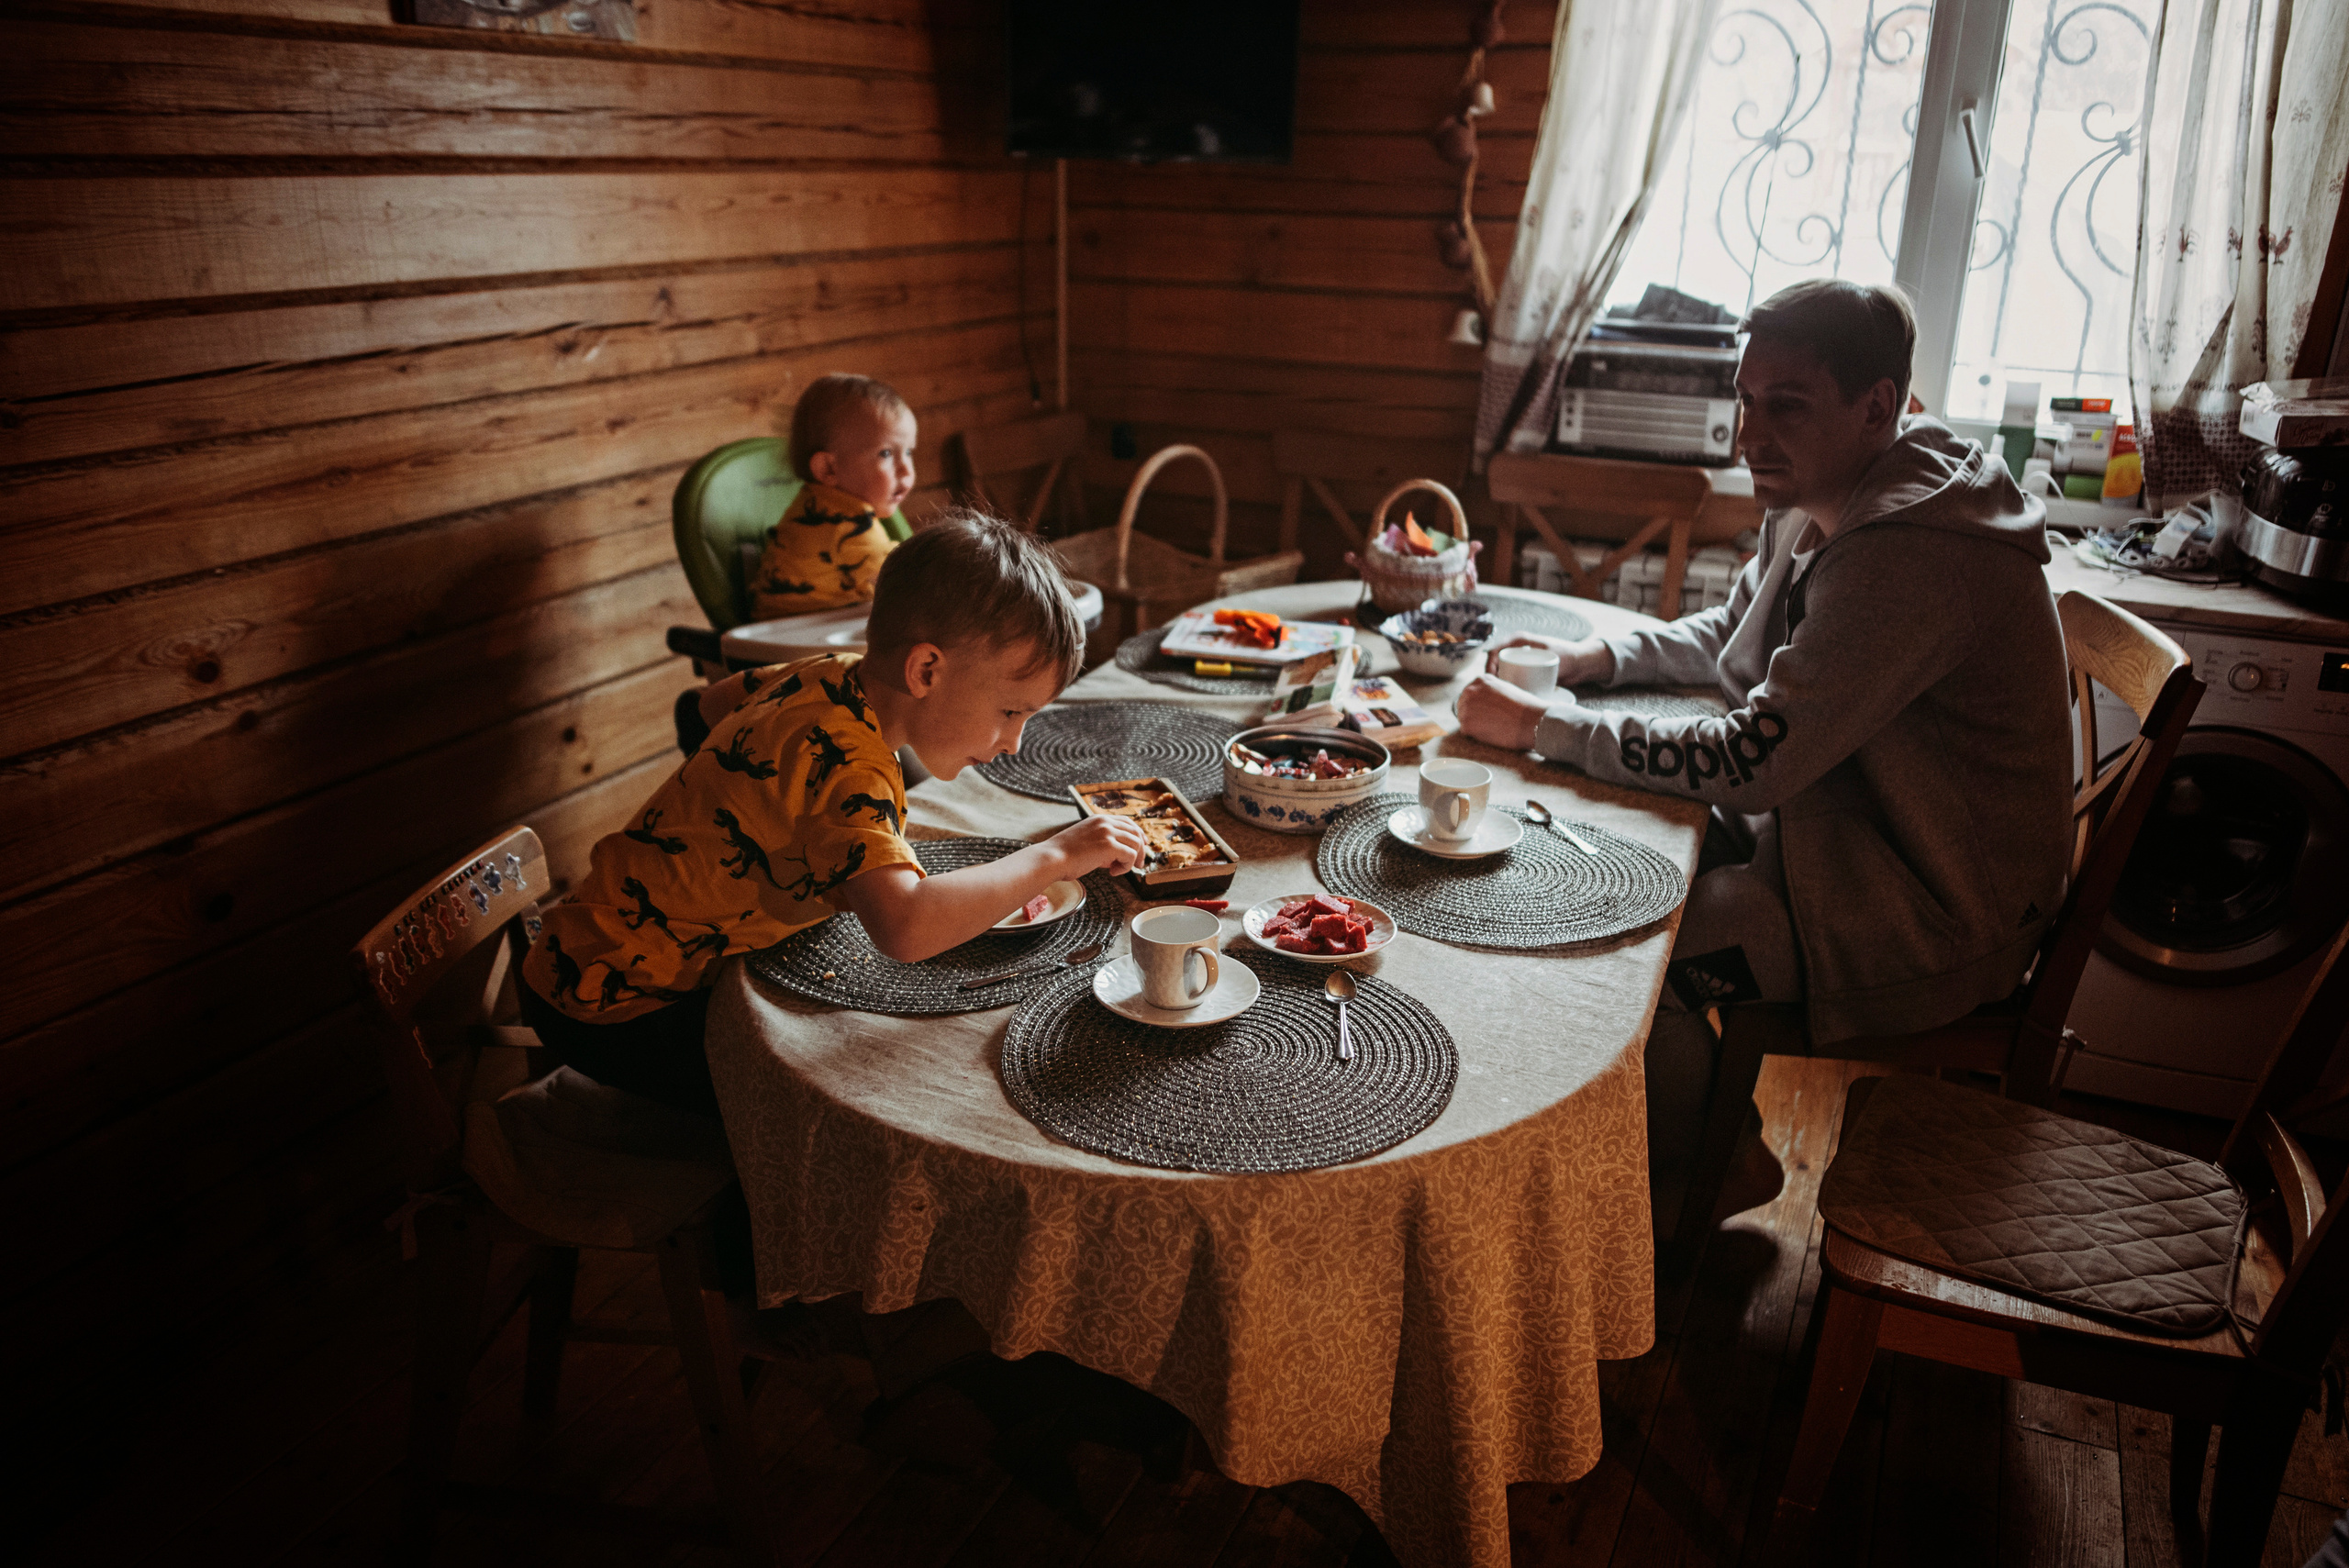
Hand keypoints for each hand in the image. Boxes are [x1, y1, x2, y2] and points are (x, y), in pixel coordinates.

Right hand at [1052, 813, 1147, 876]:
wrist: (1052, 859)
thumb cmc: (1064, 856)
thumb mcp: (1086, 843)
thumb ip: (1102, 846)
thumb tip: (1117, 857)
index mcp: (1098, 819)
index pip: (1127, 822)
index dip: (1137, 834)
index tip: (1141, 847)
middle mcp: (1105, 822)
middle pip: (1135, 831)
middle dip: (1140, 849)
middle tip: (1138, 864)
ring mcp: (1107, 832)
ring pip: (1135, 844)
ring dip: (1131, 860)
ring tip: (1118, 869)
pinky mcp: (1109, 845)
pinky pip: (1129, 856)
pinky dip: (1125, 867)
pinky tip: (1112, 872)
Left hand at [1455, 672, 1554, 750]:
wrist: (1531, 721)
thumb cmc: (1524, 707)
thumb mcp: (1505, 688)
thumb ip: (1489, 691)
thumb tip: (1481, 702)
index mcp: (1480, 680)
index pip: (1469, 694)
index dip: (1478, 705)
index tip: (1489, 711)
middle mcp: (1470, 690)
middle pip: (1463, 706)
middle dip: (1473, 714)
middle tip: (1490, 721)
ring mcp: (1466, 707)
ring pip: (1463, 718)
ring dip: (1474, 724)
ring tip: (1493, 726)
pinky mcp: (1466, 724)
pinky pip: (1466, 731)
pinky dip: (1476, 734)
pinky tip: (1491, 732)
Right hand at [1482, 632, 1614, 686]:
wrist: (1581, 664)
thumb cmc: (1567, 655)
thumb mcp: (1548, 654)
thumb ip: (1536, 659)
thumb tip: (1518, 668)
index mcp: (1518, 640)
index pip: (1495, 651)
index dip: (1489, 665)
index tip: (1490, 679)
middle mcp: (1517, 649)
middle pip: (1496, 663)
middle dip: (1492, 677)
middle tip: (1495, 692)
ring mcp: (1521, 660)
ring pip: (1503, 672)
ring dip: (1499, 683)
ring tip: (1501, 697)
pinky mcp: (1526, 671)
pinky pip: (1512, 678)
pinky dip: (1507, 686)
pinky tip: (1508, 697)